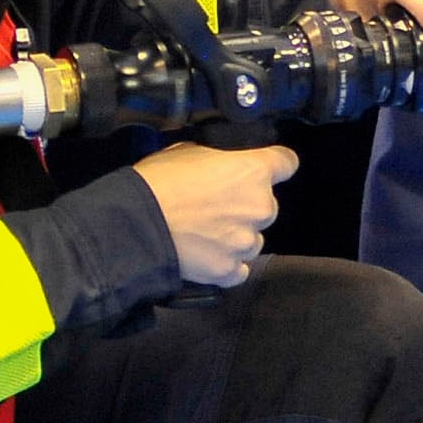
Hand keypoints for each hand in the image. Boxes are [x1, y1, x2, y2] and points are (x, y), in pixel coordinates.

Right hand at [130, 143, 294, 287]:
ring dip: (236, 236)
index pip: (287, 162)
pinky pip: (239, 269)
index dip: (275, 165)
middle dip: (246, 205)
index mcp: (253, 172)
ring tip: (205, 232)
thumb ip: (218, 160)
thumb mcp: (188, 151)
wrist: (136, 226)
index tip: (266, 168)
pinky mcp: (229, 270)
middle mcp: (259, 207)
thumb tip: (218, 166)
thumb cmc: (159, 182)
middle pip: (267, 205)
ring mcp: (246, 242)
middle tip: (216, 205)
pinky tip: (206, 254)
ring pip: (253, 238)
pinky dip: (227, 263)